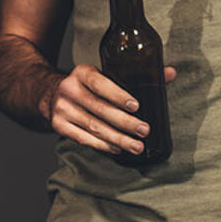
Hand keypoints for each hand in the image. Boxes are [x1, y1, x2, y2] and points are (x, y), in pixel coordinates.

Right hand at [44, 63, 177, 155]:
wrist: (50, 93)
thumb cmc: (87, 85)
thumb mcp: (104, 73)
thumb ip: (137, 74)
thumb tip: (170, 73)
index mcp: (82, 73)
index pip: (100, 84)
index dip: (118, 95)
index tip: (136, 106)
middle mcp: (69, 89)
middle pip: (99, 109)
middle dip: (124, 122)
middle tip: (144, 130)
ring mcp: (62, 109)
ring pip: (93, 127)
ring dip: (117, 138)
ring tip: (136, 146)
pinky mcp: (59, 125)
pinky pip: (83, 138)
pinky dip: (102, 145)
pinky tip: (117, 148)